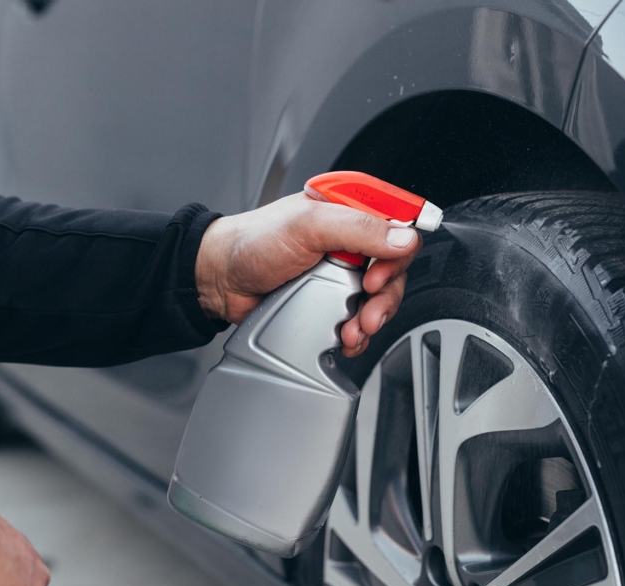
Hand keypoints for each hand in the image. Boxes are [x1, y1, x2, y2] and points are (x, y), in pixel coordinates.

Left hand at [195, 192, 422, 356]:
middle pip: (395, 268)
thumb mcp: (308, 226)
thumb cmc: (253, 242)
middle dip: (386, 294)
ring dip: (373, 318)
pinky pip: (361, 318)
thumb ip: (359, 228)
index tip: (379, 273)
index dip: (399, 252)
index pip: (399, 224)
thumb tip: (403, 239)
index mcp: (349, 210)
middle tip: (367, 307)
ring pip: (381, 298)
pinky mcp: (333, 300)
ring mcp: (343, 272)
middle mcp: (351, 239)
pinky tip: (346, 337)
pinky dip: (358, 334)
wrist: (221, 280)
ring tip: (355, 329)